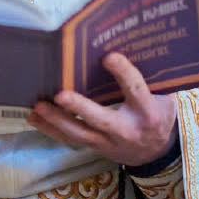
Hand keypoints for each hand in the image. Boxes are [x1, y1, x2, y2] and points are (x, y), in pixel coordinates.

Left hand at [27, 51, 177, 166]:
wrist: (157, 153)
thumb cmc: (158, 114)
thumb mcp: (163, 97)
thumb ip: (148, 78)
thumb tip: (122, 45)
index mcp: (148, 112)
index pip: (136, 90)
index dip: (123, 73)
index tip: (108, 57)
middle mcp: (128, 130)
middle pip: (101, 120)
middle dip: (80, 108)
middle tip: (60, 94)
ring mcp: (109, 142)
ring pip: (79, 134)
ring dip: (56, 120)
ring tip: (37, 106)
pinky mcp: (95, 147)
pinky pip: (70, 140)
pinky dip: (50, 129)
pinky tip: (34, 117)